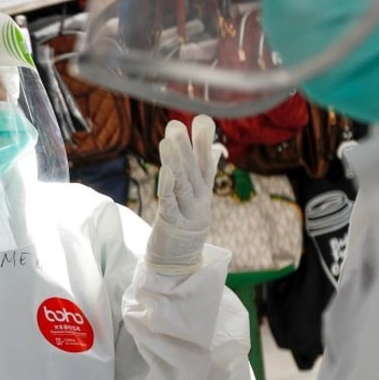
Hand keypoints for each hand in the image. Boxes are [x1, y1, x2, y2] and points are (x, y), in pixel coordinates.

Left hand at [145, 114, 223, 273]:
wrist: (181, 260)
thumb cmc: (186, 221)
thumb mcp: (196, 193)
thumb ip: (203, 167)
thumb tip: (213, 143)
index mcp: (203, 190)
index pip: (205, 162)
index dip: (204, 141)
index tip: (203, 119)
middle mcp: (199, 198)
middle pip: (193, 170)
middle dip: (187, 146)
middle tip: (176, 123)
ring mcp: (188, 212)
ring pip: (183, 183)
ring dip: (176, 161)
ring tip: (167, 141)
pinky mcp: (174, 224)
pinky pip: (171, 204)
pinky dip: (168, 187)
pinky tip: (165, 171)